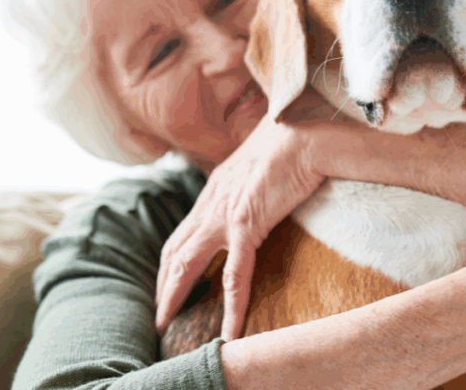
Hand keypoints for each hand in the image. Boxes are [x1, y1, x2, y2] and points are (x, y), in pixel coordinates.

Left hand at [154, 109, 325, 341]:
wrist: (306, 136)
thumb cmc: (292, 143)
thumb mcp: (260, 164)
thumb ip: (250, 181)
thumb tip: (260, 188)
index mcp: (215, 189)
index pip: (183, 232)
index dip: (171, 261)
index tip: (167, 284)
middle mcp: (211, 203)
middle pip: (174, 251)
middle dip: (162, 285)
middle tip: (158, 315)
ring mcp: (224, 215)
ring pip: (186, 264)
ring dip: (173, 296)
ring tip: (166, 325)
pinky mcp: (246, 224)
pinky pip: (234, 275)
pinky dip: (231, 305)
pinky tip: (229, 329)